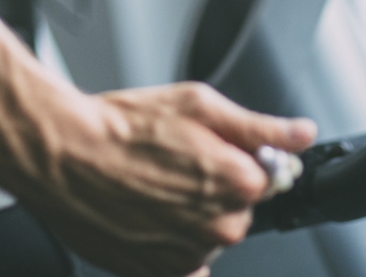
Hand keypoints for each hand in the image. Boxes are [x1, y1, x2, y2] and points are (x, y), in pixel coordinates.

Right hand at [24, 81, 315, 276]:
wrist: (62, 156)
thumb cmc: (123, 126)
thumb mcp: (198, 105)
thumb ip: (259, 126)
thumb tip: (303, 133)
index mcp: (238, 182)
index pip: (268, 175)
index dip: (237, 156)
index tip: (207, 146)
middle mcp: (219, 226)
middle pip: (239, 208)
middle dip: (215, 186)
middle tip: (173, 162)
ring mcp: (189, 255)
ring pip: (210, 234)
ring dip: (191, 215)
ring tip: (151, 186)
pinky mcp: (158, 274)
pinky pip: (184, 264)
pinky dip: (171, 244)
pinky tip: (147, 217)